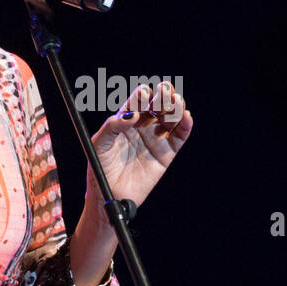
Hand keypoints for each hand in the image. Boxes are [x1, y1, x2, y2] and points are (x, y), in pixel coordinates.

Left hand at [85, 82, 192, 210]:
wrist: (109, 195)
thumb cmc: (100, 167)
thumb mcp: (99, 143)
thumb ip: (112, 126)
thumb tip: (134, 115)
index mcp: (126, 120)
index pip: (138, 102)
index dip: (142, 95)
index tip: (144, 92)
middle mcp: (143, 127)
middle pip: (157, 106)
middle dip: (163, 96)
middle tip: (165, 90)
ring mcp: (156, 139)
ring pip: (170, 118)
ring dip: (176, 107)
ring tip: (177, 101)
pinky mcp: (167, 154)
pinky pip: (179, 137)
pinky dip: (185, 125)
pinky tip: (186, 116)